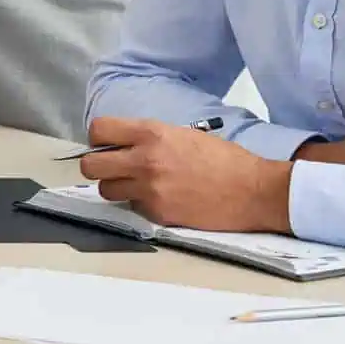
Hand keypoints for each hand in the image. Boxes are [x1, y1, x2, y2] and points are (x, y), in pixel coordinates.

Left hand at [79, 117, 292, 232]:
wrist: (253, 190)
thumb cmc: (224, 159)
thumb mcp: (184, 135)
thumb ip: (152, 138)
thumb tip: (127, 145)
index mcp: (151, 133)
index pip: (99, 130)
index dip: (99, 138)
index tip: (108, 144)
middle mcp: (144, 160)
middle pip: (91, 166)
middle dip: (98, 166)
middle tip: (113, 168)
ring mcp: (149, 190)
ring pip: (106, 191)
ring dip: (116, 188)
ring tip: (136, 186)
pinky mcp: (157, 214)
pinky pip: (133, 208)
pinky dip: (141, 204)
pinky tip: (161, 199)